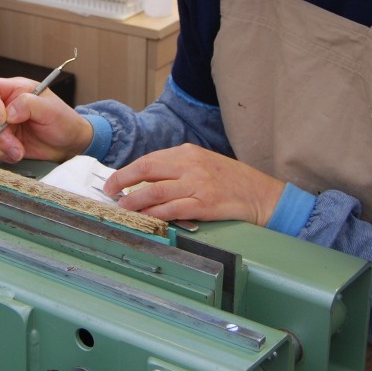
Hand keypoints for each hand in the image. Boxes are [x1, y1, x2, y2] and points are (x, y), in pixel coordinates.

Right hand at [0, 77, 92, 162]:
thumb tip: (8, 113)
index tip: (2, 120)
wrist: (70, 144)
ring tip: (18, 155)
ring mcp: (2, 127)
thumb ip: (29, 105)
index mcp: (14, 91)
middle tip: (18, 149)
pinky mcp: (2, 144)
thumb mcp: (51, 109)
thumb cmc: (64, 121)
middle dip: (0, 138)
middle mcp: (4, 107)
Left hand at [103, 144, 286, 225]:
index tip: (114, 181)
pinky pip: (172, 210)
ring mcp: (197, 185)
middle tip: (109, 191)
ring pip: (155, 191)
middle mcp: (190, 165)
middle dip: (122, 181)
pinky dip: (154, 214)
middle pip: (146, 170)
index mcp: (188, 153)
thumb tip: (147, 179)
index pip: (149, 159)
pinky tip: (144, 218)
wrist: (262, 194)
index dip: (128, 171)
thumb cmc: (232, 180)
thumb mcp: (204, 164)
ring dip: (134, 201)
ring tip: (122, 208)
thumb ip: (178, 168)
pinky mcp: (204, 204)